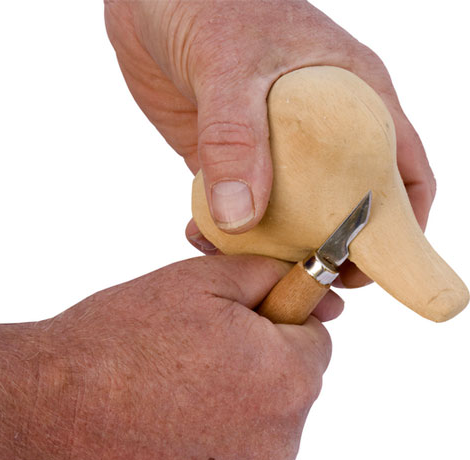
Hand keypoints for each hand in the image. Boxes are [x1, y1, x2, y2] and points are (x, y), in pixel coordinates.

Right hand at [0, 255, 340, 459]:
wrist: (53, 405)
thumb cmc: (125, 337)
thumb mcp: (204, 279)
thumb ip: (269, 275)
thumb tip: (321, 292)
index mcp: (286, 377)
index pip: (317, 335)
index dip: (280, 315)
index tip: (244, 313)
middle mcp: (280, 436)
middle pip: (294, 375)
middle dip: (262, 350)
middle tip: (205, 338)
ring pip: (267, 409)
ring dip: (240, 386)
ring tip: (183, 372)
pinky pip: (241, 440)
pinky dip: (220, 419)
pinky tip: (176, 404)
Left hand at [104, 0, 435, 285]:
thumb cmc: (210, 2)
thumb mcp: (230, 64)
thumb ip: (236, 138)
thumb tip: (242, 217)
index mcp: (351, 99)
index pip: (401, 170)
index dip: (402, 224)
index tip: (376, 266)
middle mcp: (319, 130)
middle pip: (344, 205)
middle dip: (334, 250)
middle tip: (309, 285)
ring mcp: (274, 148)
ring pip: (289, 214)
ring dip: (275, 249)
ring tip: (252, 275)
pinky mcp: (232, 157)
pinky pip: (238, 206)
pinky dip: (226, 231)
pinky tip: (204, 239)